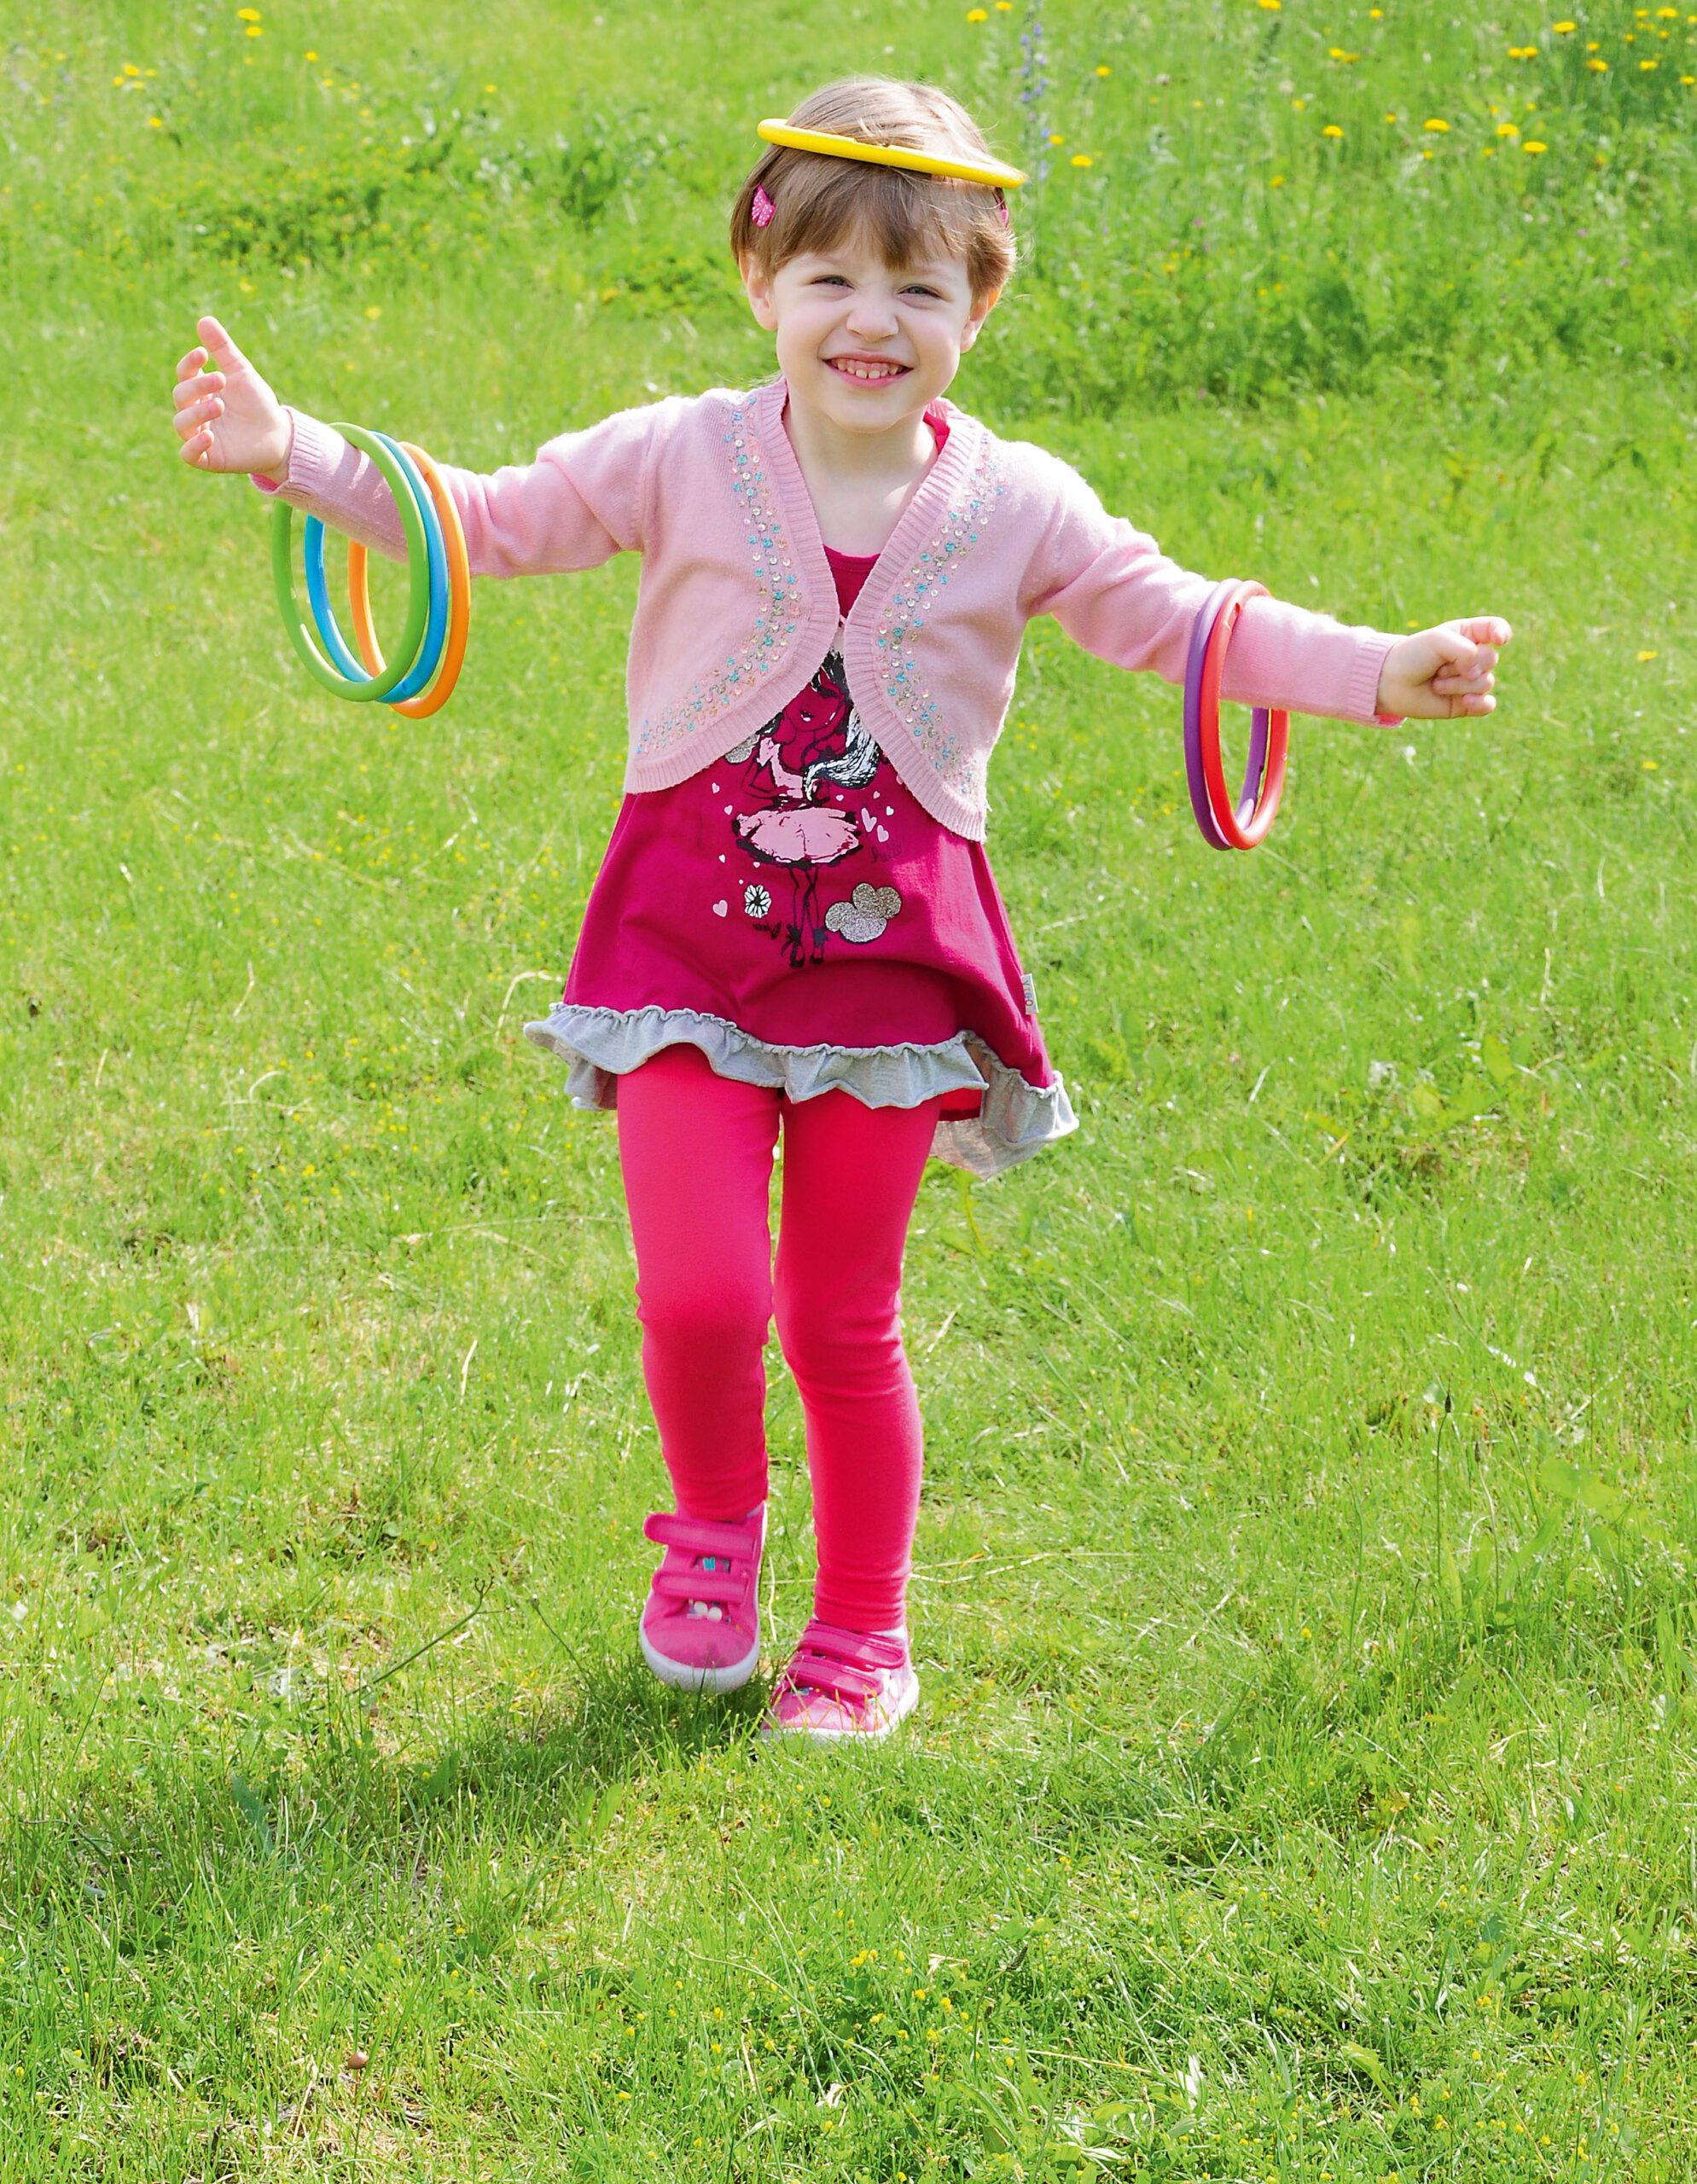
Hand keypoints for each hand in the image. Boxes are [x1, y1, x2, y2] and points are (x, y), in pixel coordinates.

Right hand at [171, 314, 291, 478]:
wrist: (279, 435)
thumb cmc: (257, 402)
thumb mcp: (241, 373)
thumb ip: (222, 349)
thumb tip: (203, 319)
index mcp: (200, 390)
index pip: (184, 374)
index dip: (189, 363)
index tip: (203, 353)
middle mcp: (195, 412)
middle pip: (181, 396)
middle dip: (198, 386)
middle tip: (221, 380)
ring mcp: (199, 435)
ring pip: (181, 424)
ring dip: (196, 412)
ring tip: (219, 405)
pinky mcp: (208, 459)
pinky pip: (188, 454)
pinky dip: (194, 446)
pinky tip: (209, 436)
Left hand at [1375, 617, 1511, 718]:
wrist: (1390, 683)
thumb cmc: (1412, 656)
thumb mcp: (1438, 641)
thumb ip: (1465, 650)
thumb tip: (1479, 675)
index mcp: (1468, 634)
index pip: (1496, 629)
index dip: (1501, 633)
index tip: (1499, 639)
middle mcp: (1473, 657)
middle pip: (1491, 659)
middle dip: (1464, 665)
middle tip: (1439, 668)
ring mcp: (1470, 681)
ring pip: (1486, 682)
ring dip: (1458, 684)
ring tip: (1436, 683)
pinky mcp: (1466, 703)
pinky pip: (1488, 705)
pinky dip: (1479, 703)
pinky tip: (1465, 701)